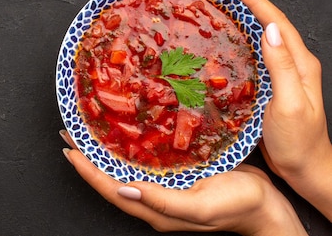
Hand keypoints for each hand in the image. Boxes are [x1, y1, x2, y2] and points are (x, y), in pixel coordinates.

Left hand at [61, 131, 305, 234]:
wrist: (268, 208)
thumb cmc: (239, 206)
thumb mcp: (201, 206)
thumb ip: (163, 201)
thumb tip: (124, 189)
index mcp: (155, 209)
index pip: (110, 188)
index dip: (87, 169)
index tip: (69, 149)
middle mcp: (154, 198)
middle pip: (111, 176)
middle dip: (89, 156)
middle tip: (72, 131)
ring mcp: (164, 187)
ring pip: (125, 167)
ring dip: (105, 149)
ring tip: (90, 129)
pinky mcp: (176, 175)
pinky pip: (144, 161)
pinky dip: (129, 146)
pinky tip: (126, 132)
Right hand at [210, 0, 331, 219]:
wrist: (308, 170)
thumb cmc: (298, 142)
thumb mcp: (289, 104)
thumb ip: (282, 67)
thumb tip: (270, 29)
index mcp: (299, 63)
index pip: (275, 20)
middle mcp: (293, 62)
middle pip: (269, 20)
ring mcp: (284, 73)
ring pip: (263, 32)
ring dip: (243, 13)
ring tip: (220, 0)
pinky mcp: (273, 84)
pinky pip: (256, 50)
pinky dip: (241, 34)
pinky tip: (227, 35)